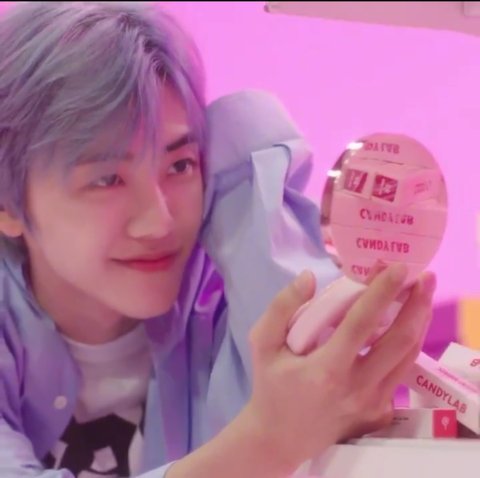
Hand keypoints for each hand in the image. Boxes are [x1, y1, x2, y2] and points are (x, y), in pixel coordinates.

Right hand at [244, 263, 434, 470]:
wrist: (280, 437)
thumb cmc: (271, 385)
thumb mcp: (262, 343)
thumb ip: (282, 307)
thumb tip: (309, 277)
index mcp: (326, 369)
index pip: (361, 324)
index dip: (381, 293)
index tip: (398, 268)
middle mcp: (357, 388)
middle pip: (399, 341)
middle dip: (416, 304)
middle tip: (425, 276)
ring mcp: (373, 403)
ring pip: (408, 357)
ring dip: (419, 322)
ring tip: (421, 294)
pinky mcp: (380, 412)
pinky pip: (401, 372)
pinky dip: (408, 344)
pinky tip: (406, 324)